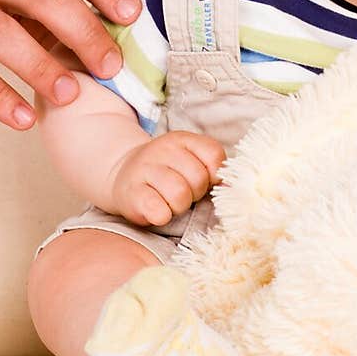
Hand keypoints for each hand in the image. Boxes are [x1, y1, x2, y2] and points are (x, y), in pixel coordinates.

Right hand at [109, 131, 225, 226]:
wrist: (122, 174)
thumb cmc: (166, 172)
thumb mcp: (189, 159)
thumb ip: (212, 168)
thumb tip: (233, 187)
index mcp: (182, 139)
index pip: (214, 154)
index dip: (214, 175)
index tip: (204, 181)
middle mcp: (162, 150)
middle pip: (198, 179)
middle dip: (195, 193)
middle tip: (183, 194)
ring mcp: (144, 169)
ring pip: (180, 195)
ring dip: (179, 207)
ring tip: (169, 202)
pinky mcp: (131, 193)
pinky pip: (158, 211)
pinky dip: (162, 216)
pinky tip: (157, 210)